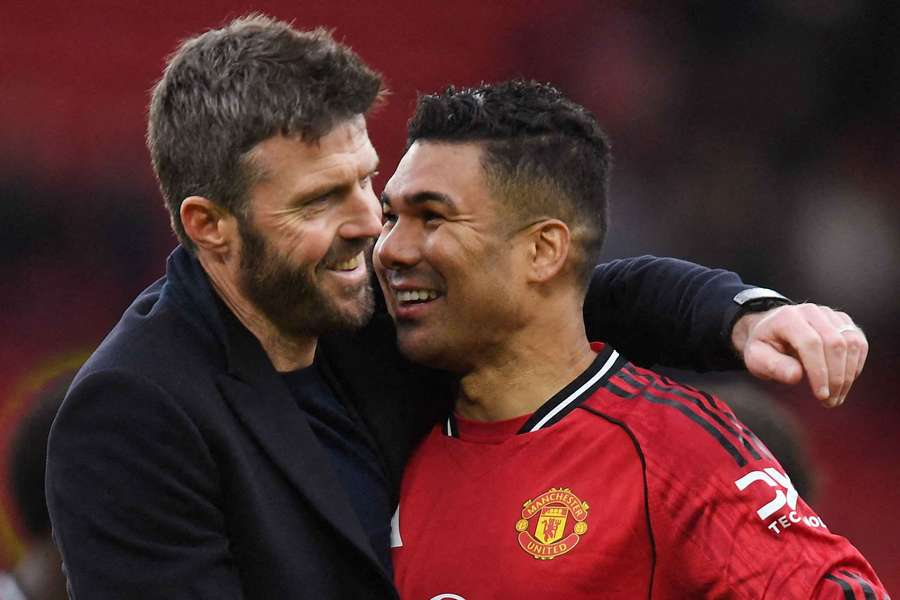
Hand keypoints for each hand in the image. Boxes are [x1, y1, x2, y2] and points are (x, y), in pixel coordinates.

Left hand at [731, 304, 867, 406]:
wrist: (771, 329)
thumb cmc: (764, 347)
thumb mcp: (756, 358)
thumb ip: (772, 366)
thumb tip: (796, 376)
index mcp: (787, 317)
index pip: (810, 343)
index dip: (819, 371)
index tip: (821, 395)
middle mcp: (811, 311)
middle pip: (834, 343)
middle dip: (836, 377)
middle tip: (829, 402)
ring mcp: (830, 314)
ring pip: (852, 343)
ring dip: (848, 375)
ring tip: (836, 397)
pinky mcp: (844, 322)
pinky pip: (859, 344)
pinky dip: (855, 366)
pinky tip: (843, 383)